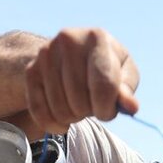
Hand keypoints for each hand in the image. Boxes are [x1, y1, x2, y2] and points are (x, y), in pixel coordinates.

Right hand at [23, 28, 139, 133]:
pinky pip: (39, 110)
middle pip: (79, 101)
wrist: (75, 53)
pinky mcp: (31, 70)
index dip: (107, 109)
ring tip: (79, 106)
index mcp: (97, 38)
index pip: (103, 86)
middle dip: (89, 112)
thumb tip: (131, 107)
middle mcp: (68, 40)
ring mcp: (46, 54)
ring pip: (60, 109)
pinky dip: (53, 124)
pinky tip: (63, 122)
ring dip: (72, 118)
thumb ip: (127, 92)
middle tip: (92, 106)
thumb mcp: (124, 75)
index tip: (107, 112)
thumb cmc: (107, 67)